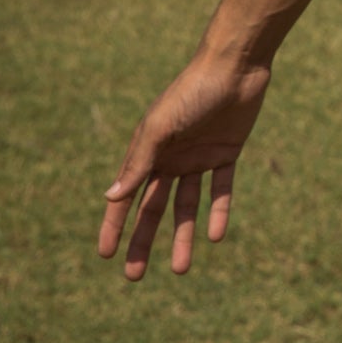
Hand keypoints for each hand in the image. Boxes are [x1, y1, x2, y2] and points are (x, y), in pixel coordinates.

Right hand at [98, 56, 270, 280]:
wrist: (235, 66)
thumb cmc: (192, 91)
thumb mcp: (161, 127)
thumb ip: (140, 162)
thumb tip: (111, 197)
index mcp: (148, 150)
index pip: (126, 196)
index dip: (115, 225)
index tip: (106, 255)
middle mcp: (170, 158)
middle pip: (153, 208)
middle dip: (143, 241)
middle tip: (134, 276)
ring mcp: (198, 157)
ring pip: (187, 206)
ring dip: (182, 237)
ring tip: (180, 270)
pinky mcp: (226, 153)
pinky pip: (220, 190)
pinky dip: (218, 213)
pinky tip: (215, 237)